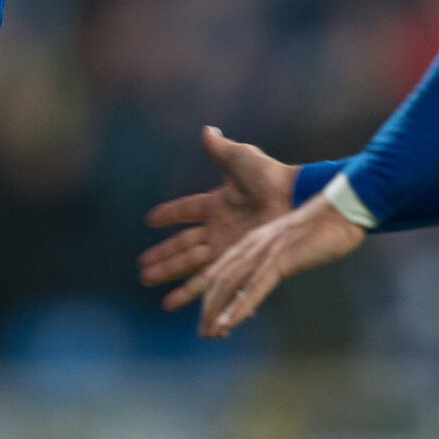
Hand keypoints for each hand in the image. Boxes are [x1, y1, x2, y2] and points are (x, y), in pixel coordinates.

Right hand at [140, 126, 295, 309]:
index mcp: (216, 205)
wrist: (295, 198)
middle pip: (184, 249)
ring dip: (176, 283)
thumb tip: (206, 130)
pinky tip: (197, 307)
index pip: (185, 211)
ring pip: (196, 271)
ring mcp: (230, 248)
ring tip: (159, 298)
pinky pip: (220, 282)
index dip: (168, 215)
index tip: (149, 221)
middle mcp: (219, 230)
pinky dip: (209, 297)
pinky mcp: (241, 263)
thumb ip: (221, 149)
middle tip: (143, 272)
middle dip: (163, 261)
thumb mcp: (241, 158)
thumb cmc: (271, 176)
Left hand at [192, 195, 364, 337]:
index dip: (211, 296)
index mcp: (252, 241)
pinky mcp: (281, 258)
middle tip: (205, 334)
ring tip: (211, 334)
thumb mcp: (290, 246)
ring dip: (218, 312)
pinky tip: (228, 324)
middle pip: (219, 280)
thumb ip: (275, 261)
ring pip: (230, 285)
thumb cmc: (322, 228)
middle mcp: (252, 245)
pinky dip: (238, 307)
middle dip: (209, 309)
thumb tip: (268, 280)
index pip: (221, 271)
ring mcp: (265, 251)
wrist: (343, 209)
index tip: (209, 319)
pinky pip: (254, 286)